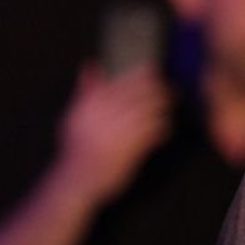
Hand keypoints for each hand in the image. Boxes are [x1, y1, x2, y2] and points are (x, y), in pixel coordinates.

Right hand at [55, 63, 172, 205]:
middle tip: (170, 90)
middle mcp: (104, 115)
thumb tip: (91, 64)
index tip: (155, 71)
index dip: (144, 74)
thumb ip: (85, 91)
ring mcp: (119, 132)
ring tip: (168, 108)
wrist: (77, 179)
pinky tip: (164, 129)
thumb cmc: (76, 147)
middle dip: (160, 90)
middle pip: (142, 93)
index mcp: (91, 104)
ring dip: (164, 108)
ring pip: (151, 111)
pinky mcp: (131, 149)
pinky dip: (162, 128)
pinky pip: (154, 131)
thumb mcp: (74, 117)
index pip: (123, 81)